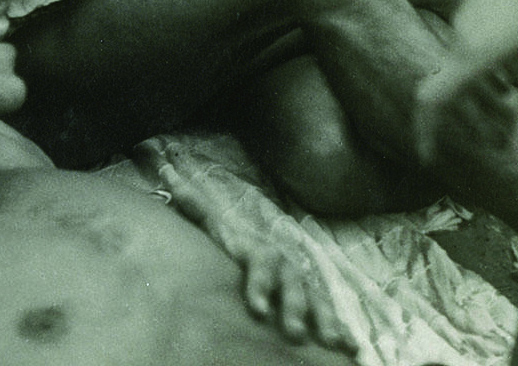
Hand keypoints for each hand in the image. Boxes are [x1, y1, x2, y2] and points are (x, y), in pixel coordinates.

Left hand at [165, 176, 354, 352]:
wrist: (259, 256)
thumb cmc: (230, 243)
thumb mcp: (211, 225)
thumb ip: (192, 204)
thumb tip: (166, 170)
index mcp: (258, 250)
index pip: (261, 262)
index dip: (261, 283)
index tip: (258, 309)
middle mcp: (283, 264)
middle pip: (293, 282)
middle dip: (294, 306)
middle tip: (291, 331)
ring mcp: (301, 282)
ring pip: (315, 298)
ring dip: (323, 319)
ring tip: (328, 341)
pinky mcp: (314, 301)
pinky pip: (329, 312)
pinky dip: (342, 329)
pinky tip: (351, 348)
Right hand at [236, 243, 354, 351]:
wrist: (229, 225)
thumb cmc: (250, 269)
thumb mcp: (269, 293)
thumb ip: (284, 316)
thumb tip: (296, 344)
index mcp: (301, 287)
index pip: (324, 310)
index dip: (338, 328)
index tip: (353, 349)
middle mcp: (294, 273)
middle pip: (314, 298)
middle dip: (325, 320)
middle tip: (331, 342)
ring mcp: (277, 260)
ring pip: (291, 283)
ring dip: (295, 308)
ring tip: (296, 333)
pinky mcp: (254, 249)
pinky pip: (260, 267)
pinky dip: (260, 288)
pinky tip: (259, 308)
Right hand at [414, 0, 517, 165]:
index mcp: (471, 53)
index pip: (432, 99)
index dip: (426, 130)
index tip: (428, 156)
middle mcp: (459, 33)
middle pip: (450, 83)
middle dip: (468, 111)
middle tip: (502, 131)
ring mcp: (466, 13)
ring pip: (465, 61)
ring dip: (484, 84)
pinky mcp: (478, 0)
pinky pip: (473, 41)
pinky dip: (489, 60)